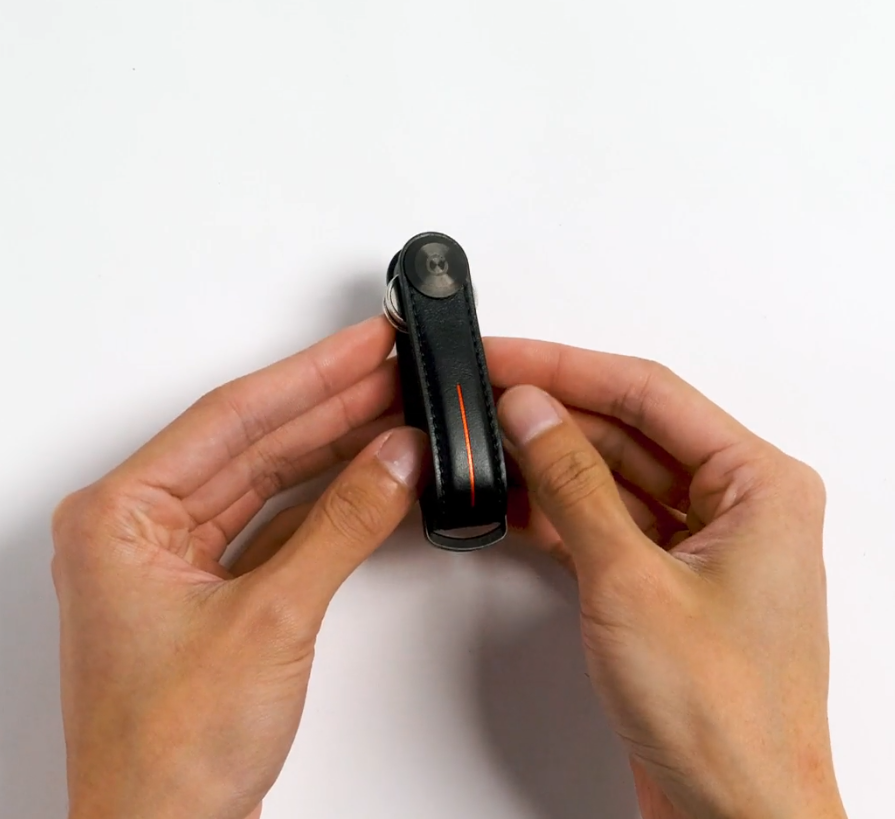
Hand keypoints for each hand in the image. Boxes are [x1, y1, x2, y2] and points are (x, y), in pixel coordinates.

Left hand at [52, 317, 426, 818]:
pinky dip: (327, 499)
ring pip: (269, 478)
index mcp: (119, 515)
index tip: (365, 344)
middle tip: (391, 366)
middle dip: (330, 403)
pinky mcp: (214, 589)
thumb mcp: (271, 619)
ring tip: (393, 409)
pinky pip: (278, 521)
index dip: (310, 374)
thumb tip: (394, 460)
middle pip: (253, 441)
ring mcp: (178, 558)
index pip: (231, 417)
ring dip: (333, 446)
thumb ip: (343, 526)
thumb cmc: (168, 755)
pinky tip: (369, 473)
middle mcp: (141, 528)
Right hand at [485, 339, 846, 818]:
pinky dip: (556, 511)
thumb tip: (532, 412)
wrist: (732, 818)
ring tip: (484, 441)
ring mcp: (698, 546)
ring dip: (549, 460)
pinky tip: (509, 498)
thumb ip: (575, 483)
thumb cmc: (725, 719)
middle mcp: (736, 506)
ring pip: (611, 475)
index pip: (648, 392)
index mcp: (760, 484)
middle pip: (628, 429)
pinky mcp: (663, 582)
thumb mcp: (630, 579)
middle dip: (552, 412)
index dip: (568, 367)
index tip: (508, 356)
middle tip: (484, 396)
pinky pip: (604, 522)